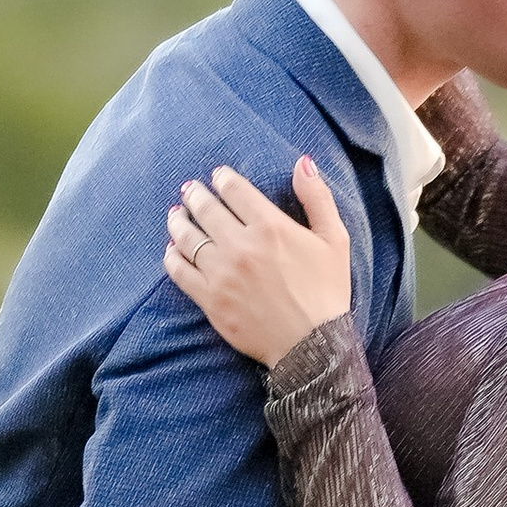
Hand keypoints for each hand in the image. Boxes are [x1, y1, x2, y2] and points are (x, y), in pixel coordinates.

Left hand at [163, 159, 350, 365]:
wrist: (313, 344)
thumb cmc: (327, 291)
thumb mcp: (334, 240)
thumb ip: (317, 198)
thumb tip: (302, 163)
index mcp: (271, 226)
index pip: (236, 190)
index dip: (223, 179)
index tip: (218, 176)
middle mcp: (241, 245)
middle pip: (207, 209)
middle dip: (195, 195)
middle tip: (189, 189)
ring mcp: (222, 273)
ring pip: (188, 237)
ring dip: (178, 220)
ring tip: (175, 213)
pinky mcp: (210, 299)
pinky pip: (180, 272)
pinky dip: (172, 257)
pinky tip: (172, 249)